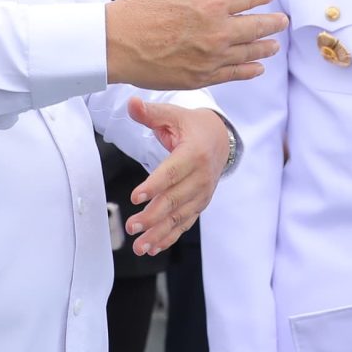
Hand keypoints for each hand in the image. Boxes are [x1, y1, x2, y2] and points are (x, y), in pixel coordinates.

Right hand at [105, 0, 286, 89]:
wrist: (116, 44)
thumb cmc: (139, 8)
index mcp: (211, 3)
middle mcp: (218, 31)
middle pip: (257, 26)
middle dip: (273, 22)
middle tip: (282, 21)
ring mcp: (212, 56)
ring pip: (249, 51)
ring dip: (265, 47)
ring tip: (274, 45)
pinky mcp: (202, 76)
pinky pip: (234, 73)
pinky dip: (249, 70)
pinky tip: (257, 68)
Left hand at [121, 101, 228, 255]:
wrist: (220, 139)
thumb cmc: (192, 126)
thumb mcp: (173, 115)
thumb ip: (150, 113)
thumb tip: (131, 104)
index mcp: (194, 154)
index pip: (172, 173)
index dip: (154, 186)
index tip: (135, 197)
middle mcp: (201, 177)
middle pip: (174, 200)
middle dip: (152, 216)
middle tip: (131, 226)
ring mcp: (202, 194)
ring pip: (179, 217)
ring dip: (158, 233)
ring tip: (139, 246)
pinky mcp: (200, 204)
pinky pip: (185, 223)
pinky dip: (170, 237)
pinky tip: (154, 247)